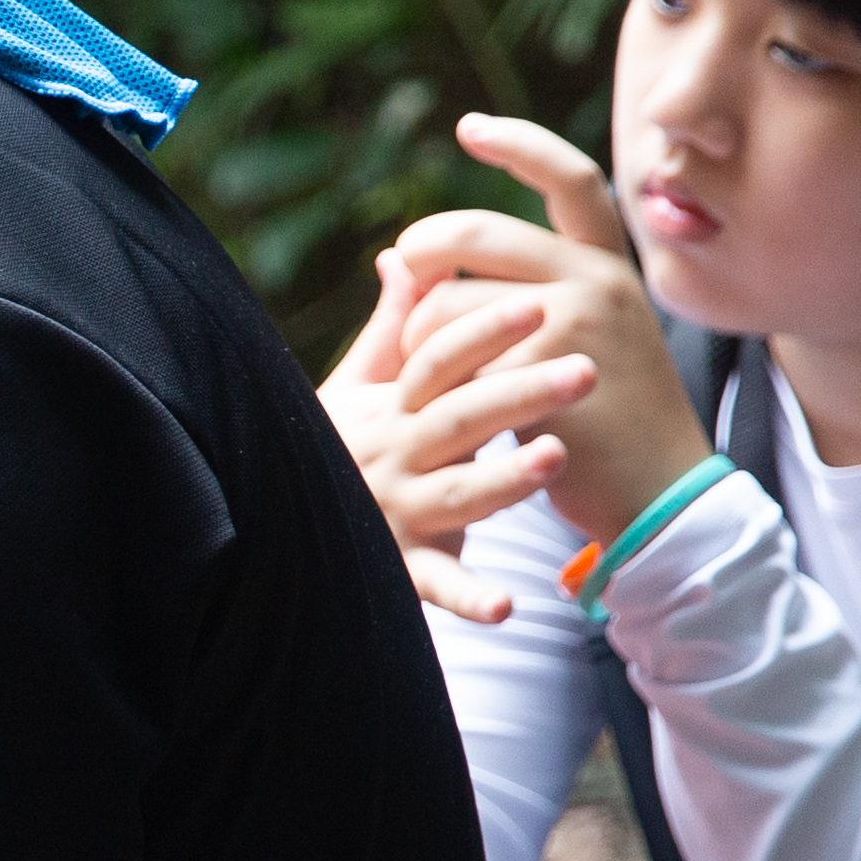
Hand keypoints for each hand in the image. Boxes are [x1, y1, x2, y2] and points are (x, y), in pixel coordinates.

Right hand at [319, 242, 592, 623]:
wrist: (275, 529)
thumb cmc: (332, 448)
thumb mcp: (357, 387)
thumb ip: (393, 326)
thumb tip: (404, 254)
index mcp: (392, 409)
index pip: (438, 361)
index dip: (483, 332)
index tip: (536, 304)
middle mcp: (394, 455)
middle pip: (460, 418)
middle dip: (521, 392)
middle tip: (585, 369)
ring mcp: (395, 512)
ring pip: (455, 494)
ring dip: (503, 480)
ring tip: (555, 456)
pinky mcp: (401, 568)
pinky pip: (436, 585)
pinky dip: (466, 597)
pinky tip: (507, 605)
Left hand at [372, 114, 712, 557]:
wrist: (657, 492)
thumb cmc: (603, 419)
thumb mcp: (568, 339)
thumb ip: (503, 291)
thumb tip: (393, 255)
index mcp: (607, 265)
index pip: (570, 180)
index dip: (519, 144)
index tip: (468, 126)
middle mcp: (598, 280)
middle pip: (477, 231)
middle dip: (423, 246)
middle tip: (404, 266)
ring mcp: (576, 323)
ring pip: (448, 300)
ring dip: (417, 337)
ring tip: (432, 376)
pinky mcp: (546, 370)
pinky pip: (449, 358)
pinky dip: (428, 383)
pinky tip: (443, 410)